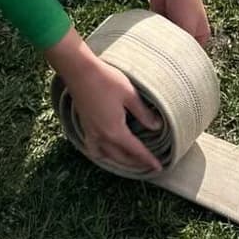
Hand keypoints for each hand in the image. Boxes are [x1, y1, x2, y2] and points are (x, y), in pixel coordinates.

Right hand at [48, 29, 163, 174]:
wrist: (79, 71)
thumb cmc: (106, 80)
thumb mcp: (130, 95)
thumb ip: (144, 113)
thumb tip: (157, 126)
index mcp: (115, 131)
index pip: (136, 151)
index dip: (148, 160)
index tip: (159, 167)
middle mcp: (101, 137)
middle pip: (121, 157)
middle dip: (136, 163)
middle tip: (148, 166)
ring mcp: (90, 132)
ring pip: (106, 156)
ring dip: (120, 161)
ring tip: (130, 162)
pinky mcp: (84, 126)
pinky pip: (93, 149)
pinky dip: (101, 154)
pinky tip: (106, 151)